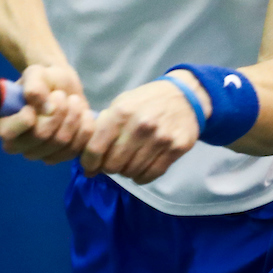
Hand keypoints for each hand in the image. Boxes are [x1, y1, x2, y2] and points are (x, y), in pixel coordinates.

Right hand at [0, 63, 93, 164]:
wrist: (63, 87)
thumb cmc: (44, 80)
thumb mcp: (36, 73)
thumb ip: (34, 86)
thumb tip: (43, 106)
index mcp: (1, 125)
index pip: (8, 133)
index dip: (26, 118)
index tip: (40, 99)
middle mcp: (17, 145)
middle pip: (40, 137)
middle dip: (57, 111)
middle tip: (61, 95)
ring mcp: (38, 154)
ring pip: (60, 142)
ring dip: (72, 117)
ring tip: (73, 100)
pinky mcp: (60, 157)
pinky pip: (76, 149)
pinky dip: (84, 128)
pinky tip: (83, 114)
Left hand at [80, 77, 204, 184]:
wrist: (184, 96)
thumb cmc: (146, 101)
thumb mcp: (121, 104)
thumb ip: (103, 127)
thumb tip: (87, 157)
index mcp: (122, 112)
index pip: (96, 148)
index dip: (88, 162)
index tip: (89, 167)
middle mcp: (140, 126)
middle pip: (113, 165)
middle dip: (108, 167)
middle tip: (113, 162)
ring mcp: (160, 138)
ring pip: (131, 172)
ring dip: (126, 171)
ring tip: (129, 161)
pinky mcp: (176, 149)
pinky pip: (150, 175)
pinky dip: (141, 176)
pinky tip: (141, 167)